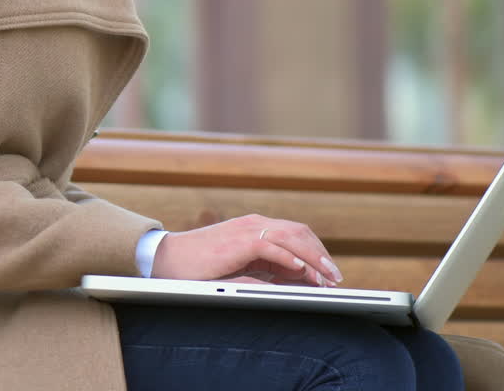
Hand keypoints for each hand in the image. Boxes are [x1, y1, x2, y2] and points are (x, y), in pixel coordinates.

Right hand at [150, 214, 343, 286]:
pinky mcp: (238, 241)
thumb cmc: (200, 267)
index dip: (316, 252)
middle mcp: (254, 224)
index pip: (296, 234)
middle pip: (300, 233)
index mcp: (255, 228)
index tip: (329, 273)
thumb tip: (297, 279)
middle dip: (321, 255)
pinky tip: (302, 271)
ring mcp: (247, 230)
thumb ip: (267, 270)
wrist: (167, 259)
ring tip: (326, 278)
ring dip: (312, 258)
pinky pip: (270, 247)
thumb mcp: (241, 268)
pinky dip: (289, 258)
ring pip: (291, 238)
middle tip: (336, 277)